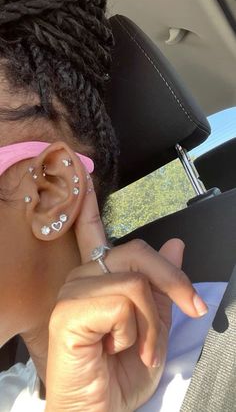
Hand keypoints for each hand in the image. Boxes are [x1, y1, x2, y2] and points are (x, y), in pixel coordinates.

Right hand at [45, 173, 207, 411]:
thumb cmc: (121, 374)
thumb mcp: (155, 326)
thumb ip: (162, 284)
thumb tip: (175, 244)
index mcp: (100, 279)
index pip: (94, 232)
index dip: (93, 206)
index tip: (84, 179)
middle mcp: (82, 278)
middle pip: (137, 252)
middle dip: (172, 284)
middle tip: (190, 310)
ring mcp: (73, 292)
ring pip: (134, 281)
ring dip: (149, 322)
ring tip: (134, 346)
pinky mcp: (69, 310)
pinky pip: (121, 301)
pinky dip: (132, 331)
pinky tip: (114, 348)